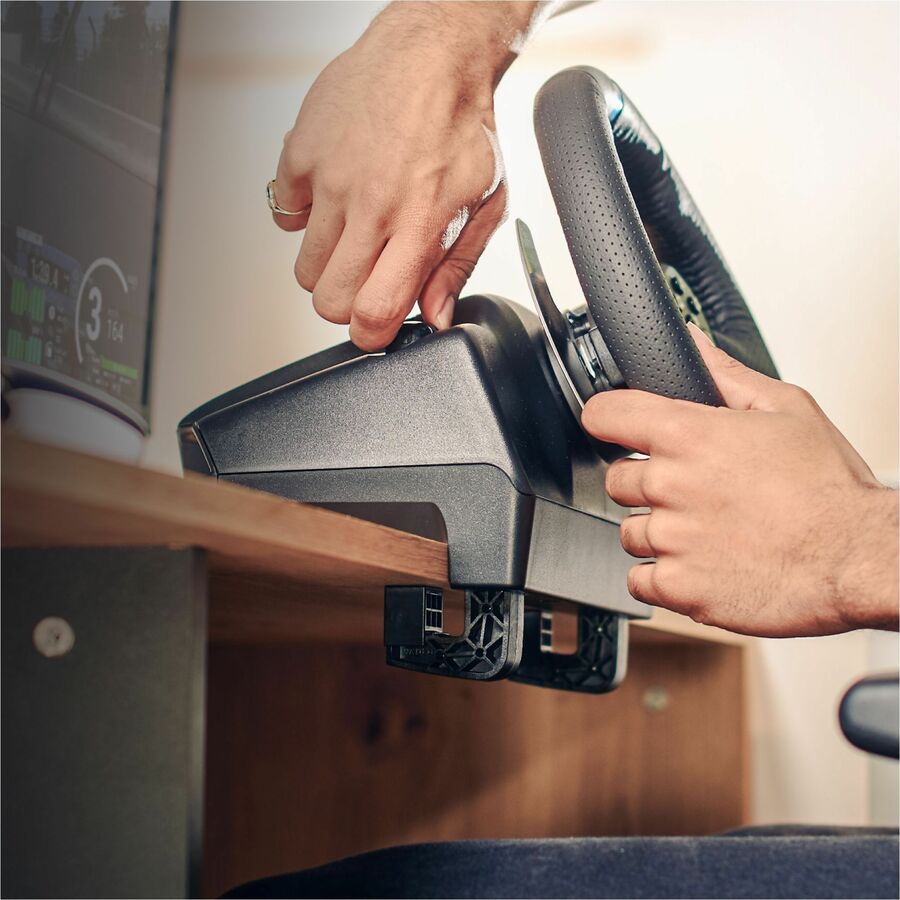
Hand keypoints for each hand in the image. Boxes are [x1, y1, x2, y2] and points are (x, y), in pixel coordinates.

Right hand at [273, 2, 536, 350]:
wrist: (431, 56)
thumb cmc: (461, 125)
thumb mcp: (485, 203)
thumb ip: (456, 266)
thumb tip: (436, 316)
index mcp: (419, 224)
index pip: (374, 312)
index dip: (372, 334)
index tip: (376, 327)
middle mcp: (372, 206)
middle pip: (330, 301)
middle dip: (347, 305)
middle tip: (364, 282)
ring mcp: (331, 180)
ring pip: (305, 270)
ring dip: (327, 267)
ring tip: (353, 238)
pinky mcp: (301, 154)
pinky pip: (285, 217)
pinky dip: (305, 218)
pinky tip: (333, 200)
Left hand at [582, 325, 898, 636]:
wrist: (859, 557)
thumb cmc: (829, 489)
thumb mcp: (786, 409)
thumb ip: (725, 374)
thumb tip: (691, 344)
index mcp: (689, 435)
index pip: (606, 414)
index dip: (606, 418)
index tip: (611, 426)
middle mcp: (671, 485)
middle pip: (617, 480)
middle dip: (647, 484)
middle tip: (692, 492)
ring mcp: (672, 540)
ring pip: (629, 533)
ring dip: (657, 533)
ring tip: (708, 532)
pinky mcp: (680, 588)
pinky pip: (639, 580)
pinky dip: (663, 577)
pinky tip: (701, 565)